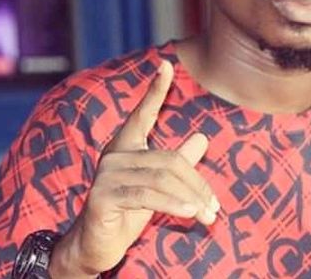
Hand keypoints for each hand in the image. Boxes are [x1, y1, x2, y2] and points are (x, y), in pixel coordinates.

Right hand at [49, 60, 219, 277]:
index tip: (166, 64)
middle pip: (170, 159)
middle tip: (215, 207)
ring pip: (163, 178)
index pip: (143, 113)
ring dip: (191, 198)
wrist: (95, 246)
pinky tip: (190, 213)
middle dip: (197, 184)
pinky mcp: (103, 196)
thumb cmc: (127, 213)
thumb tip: (203, 137)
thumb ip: (179, 161)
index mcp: (126, 146)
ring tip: (209, 216)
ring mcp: (107, 175)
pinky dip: (174, 205)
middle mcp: (114, 154)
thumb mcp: (158, 186)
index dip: (155, 90)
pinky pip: (148, 196)